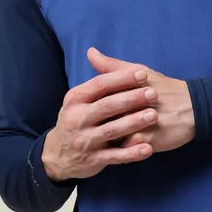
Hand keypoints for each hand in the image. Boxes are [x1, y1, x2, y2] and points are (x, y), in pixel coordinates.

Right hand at [41, 56, 161, 181]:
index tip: (144, 73)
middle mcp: (78, 118)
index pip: (100, 85)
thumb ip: (94, 79)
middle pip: (107, 106)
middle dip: (131, 99)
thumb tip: (93, 51)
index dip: (122, 78)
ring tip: (154, 116)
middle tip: (154, 93)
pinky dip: (132, 153)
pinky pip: (115, 156)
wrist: (57, 155)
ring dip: (134, 123)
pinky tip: (148, 149)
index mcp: (76, 99)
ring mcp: (85, 140)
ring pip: (112, 130)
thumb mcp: (79, 99)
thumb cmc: (76, 120)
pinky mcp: (93, 160)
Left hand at [88, 47, 195, 154]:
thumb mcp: (139, 72)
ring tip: (108, 138)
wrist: (193, 107)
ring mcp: (139, 123)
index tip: (91, 109)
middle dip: (97, 121)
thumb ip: (112, 66)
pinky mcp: (147, 140)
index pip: (98, 95)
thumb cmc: (164, 89)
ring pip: (112, 134)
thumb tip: (90, 52)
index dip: (91, 103)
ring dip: (108, 137)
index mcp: (126, 85)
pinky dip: (123, 148)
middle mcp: (131, 103)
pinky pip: (126, 148)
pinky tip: (123, 146)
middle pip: (102, 116)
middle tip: (95, 127)